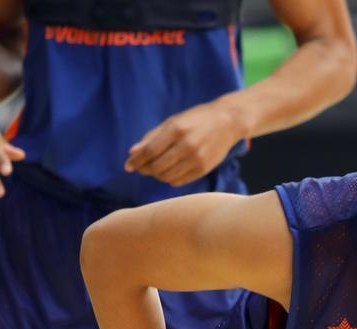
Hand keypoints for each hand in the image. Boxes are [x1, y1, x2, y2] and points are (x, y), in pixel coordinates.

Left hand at [124, 101, 245, 186]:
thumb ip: (152, 137)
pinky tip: (169, 171)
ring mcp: (197, 159)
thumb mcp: (172, 121)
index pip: (149, 151)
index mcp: (176, 130)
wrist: (228, 122)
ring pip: (166, 176)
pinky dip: (169, 179)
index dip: (136, 161)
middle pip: (156, 167)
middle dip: (144, 169)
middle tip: (140, 168)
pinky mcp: (203, 169)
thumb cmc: (196, 119)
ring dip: (156, 175)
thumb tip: (132, 154)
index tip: (128, 166)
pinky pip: (179, 181)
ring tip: (155, 168)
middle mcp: (187, 145)